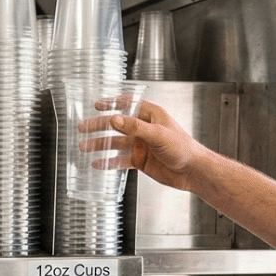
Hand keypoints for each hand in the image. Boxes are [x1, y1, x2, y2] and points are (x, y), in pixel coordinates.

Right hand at [84, 100, 213, 191]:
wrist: (193, 172)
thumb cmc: (184, 148)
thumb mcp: (158, 134)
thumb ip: (135, 127)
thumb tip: (115, 119)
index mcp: (151, 115)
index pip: (128, 104)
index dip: (112, 103)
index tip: (97, 105)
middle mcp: (144, 128)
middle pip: (117, 124)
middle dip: (98, 125)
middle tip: (83, 127)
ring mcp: (141, 145)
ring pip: (115, 143)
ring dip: (100, 145)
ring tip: (84, 146)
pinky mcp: (140, 160)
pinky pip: (121, 160)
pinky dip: (108, 162)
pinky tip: (98, 163)